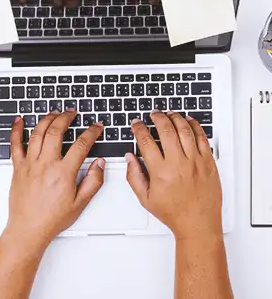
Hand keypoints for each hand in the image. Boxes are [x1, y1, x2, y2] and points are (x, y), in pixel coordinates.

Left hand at [6, 110, 104, 246]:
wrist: (28, 229)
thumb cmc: (52, 218)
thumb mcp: (80, 203)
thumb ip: (93, 181)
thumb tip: (99, 164)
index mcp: (63, 173)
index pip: (81, 144)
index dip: (91, 132)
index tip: (96, 127)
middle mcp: (46, 164)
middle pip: (56, 131)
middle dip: (66, 117)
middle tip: (72, 112)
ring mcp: (30, 164)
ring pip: (37, 133)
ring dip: (47, 119)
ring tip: (55, 113)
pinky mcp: (18, 167)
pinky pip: (15, 144)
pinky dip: (16, 130)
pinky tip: (19, 120)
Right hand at [126, 111, 222, 239]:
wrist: (198, 223)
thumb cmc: (173, 213)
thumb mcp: (145, 198)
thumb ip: (134, 176)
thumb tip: (129, 158)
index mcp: (161, 172)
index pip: (146, 141)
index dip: (139, 128)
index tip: (137, 124)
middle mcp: (178, 164)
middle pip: (166, 130)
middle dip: (157, 117)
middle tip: (154, 114)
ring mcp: (195, 161)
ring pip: (185, 130)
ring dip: (175, 118)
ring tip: (169, 113)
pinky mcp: (208, 162)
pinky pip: (202, 138)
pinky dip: (195, 126)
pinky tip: (189, 121)